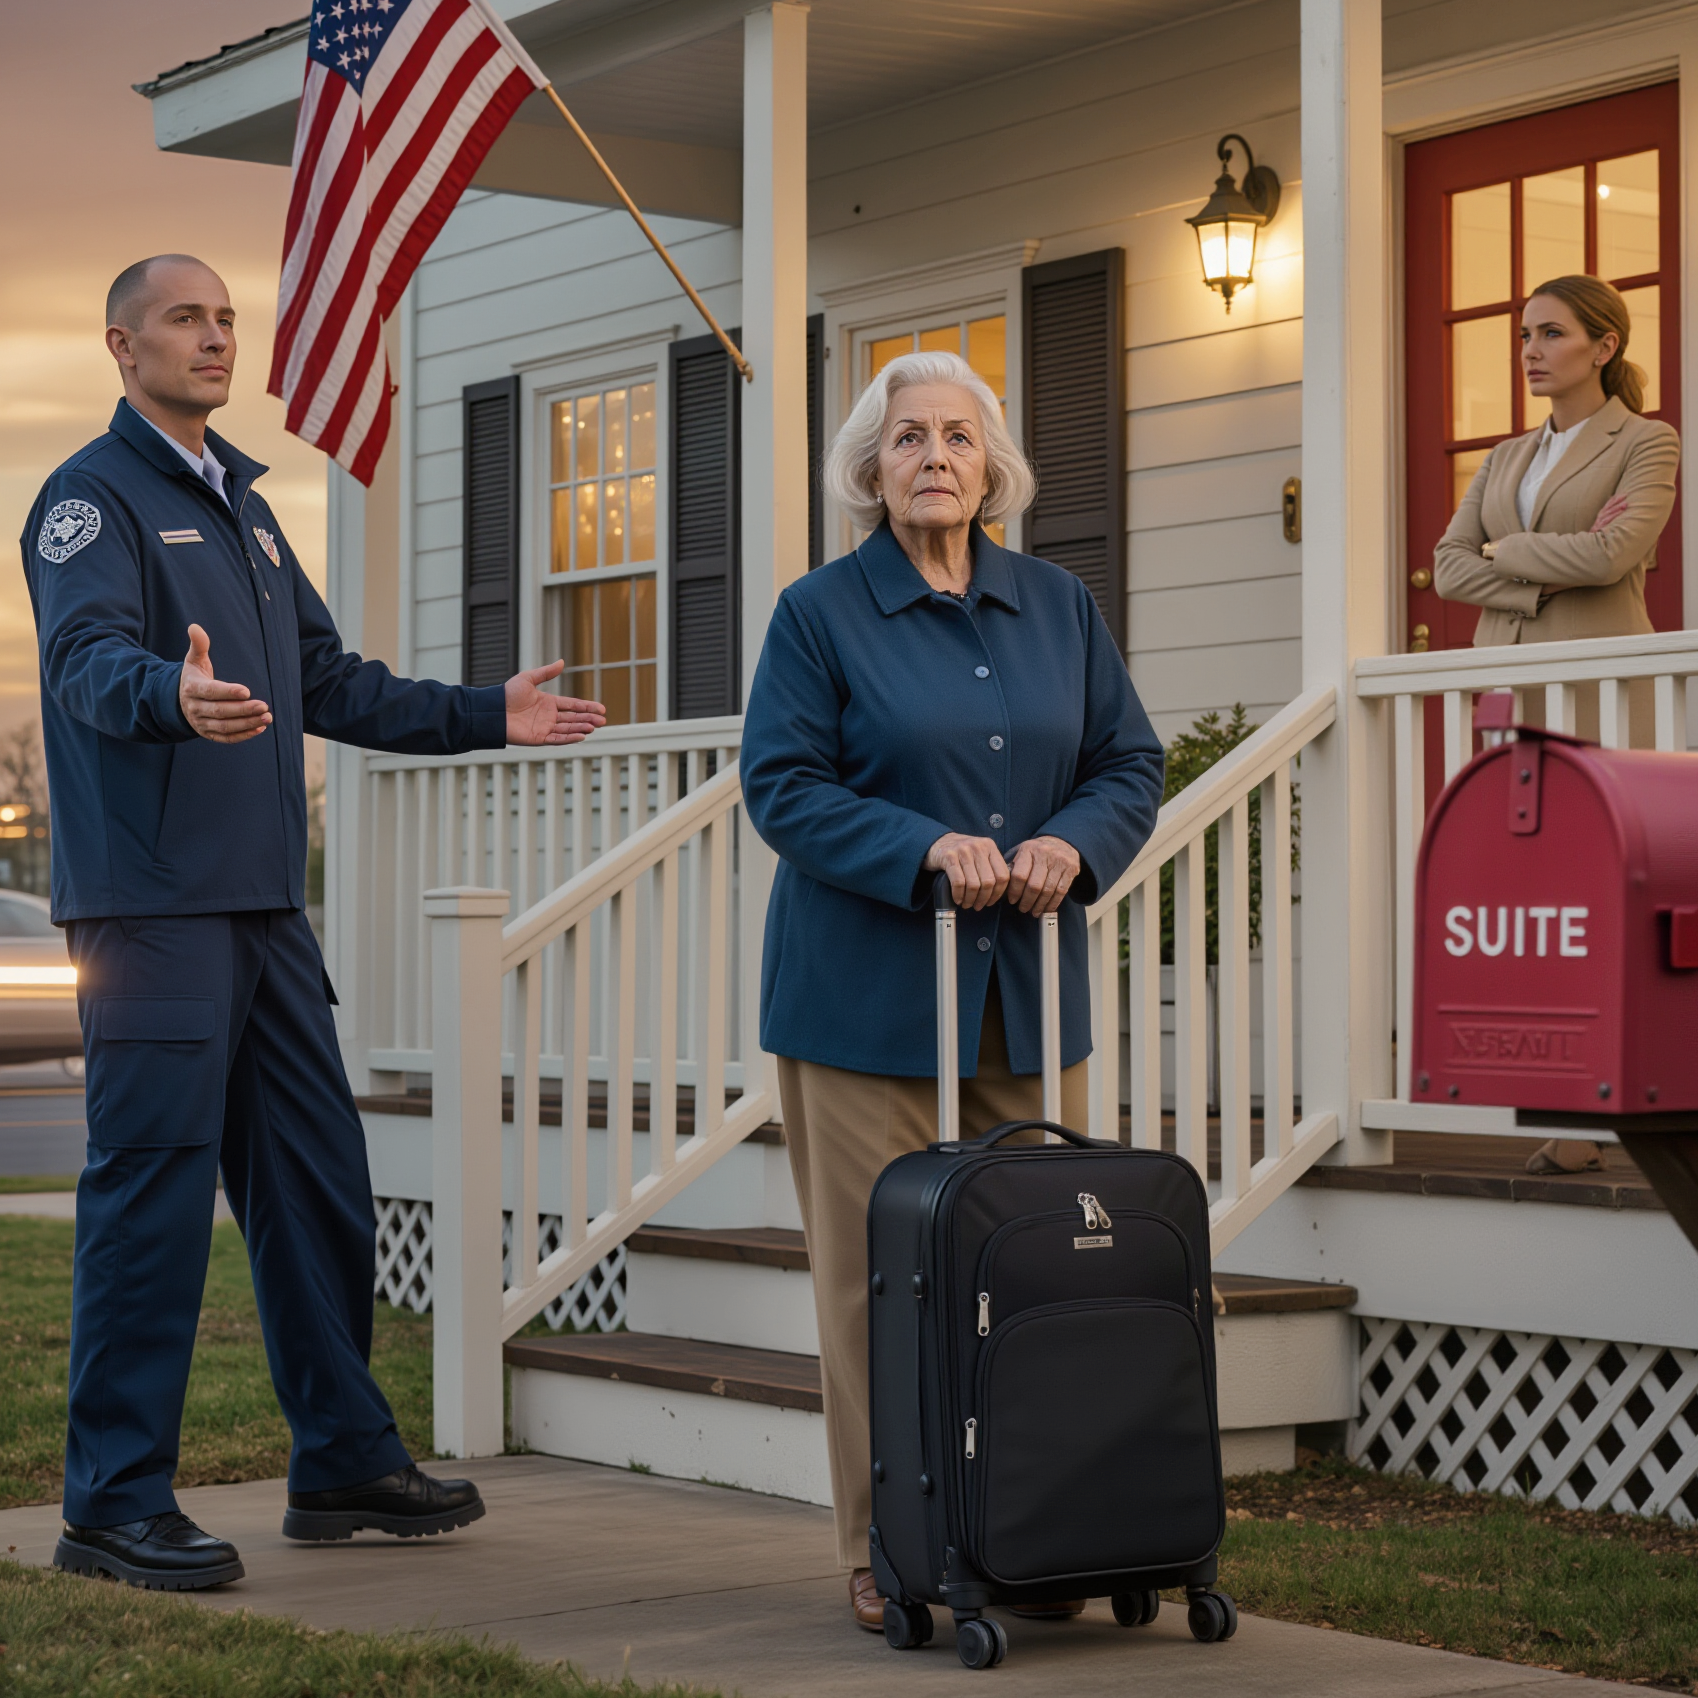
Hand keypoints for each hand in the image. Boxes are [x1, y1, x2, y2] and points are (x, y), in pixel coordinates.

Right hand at [179, 623, 270, 742]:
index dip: (228, 692)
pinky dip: (243, 735)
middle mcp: (195, 708)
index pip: (211, 691)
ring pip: (225, 727)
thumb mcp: (194, 661)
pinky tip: (260, 728)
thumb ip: (198, 645)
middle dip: (243, 710)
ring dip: (247, 723)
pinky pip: (226, 738)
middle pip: (220, 711)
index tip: (246, 691)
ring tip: (267, 717)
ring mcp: (201, 723)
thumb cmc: (194, 677)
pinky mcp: (209, 734)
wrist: (179, 701)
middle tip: (264, 706)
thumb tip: (195, 626)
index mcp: (192, 688)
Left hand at [504, 660, 606, 745]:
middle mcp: (549, 716)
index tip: (601, 709)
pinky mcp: (539, 738)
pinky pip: (558, 739)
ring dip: (582, 727)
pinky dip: (570, 738)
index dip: (587, 707)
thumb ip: (546, 673)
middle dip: (589, 719)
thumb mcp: (528, 679)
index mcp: (548, 702)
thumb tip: (562, 662)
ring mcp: (544, 728)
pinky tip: (582, 735)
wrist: (492, 710)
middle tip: (603, 720)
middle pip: (574, 718)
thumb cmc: (507, 694)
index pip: (572, 705)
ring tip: (595, 726)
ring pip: (568, 728)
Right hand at [924, 833, 1008, 909]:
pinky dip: (959, 895)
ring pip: (974, 884)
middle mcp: (978, 847)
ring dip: (971, 899)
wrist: (937, 842)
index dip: (998, 893)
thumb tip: (999, 892)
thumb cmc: (961, 853)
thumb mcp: (979, 853)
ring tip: (967, 904)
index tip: (991, 901)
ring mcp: (963, 851)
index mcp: (990, 846)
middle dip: (983, 899)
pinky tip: (958, 899)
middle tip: (978, 906)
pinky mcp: (949, 857)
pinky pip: (958, 883)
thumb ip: (990, 866)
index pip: (1002, 875)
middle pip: (988, 882)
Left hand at [1005, 835, 1080, 914]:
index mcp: (1028, 849)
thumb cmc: (1037, 852)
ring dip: (1040, 905)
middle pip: (1034, 885)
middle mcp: (1044, 854)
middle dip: (1027, 901)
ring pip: (1048, 890)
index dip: (1015, 891)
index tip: (1012, 900)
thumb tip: (1003, 886)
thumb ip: (1013, 866)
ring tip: (1034, 912)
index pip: (1019, 875)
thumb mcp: (1023, 852)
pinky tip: (1047, 908)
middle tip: (1023, 909)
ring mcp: (1060, 861)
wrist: (1062, 842)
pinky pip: (1061, 891)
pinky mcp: (1071, 869)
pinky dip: (1053, 903)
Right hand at [1591, 493, 1629, 532]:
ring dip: (1617, 508)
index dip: (1614, 498)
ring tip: (1625, 504)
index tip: (1623, 494)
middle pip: (1608, 507)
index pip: (1608, 504)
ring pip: (1608, 513)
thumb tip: (1620, 508)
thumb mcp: (1604, 523)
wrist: (1590, 543)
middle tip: (1625, 495)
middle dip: (1617, 500)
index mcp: (1601, 515)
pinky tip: (1620, 513)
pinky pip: (1608, 520)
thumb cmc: (1600, 533)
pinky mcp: (1599, 527)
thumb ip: (1610, 516)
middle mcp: (1600, 517)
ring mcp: (1599, 522)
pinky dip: (1614, 515)